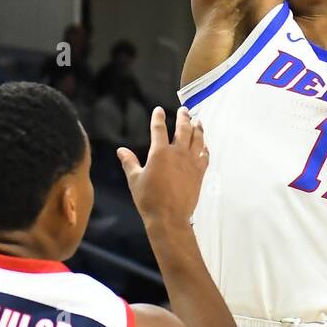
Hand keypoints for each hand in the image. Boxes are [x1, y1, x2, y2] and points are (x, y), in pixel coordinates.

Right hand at [118, 106, 207, 228]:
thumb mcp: (135, 180)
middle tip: (185, 110)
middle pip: (183, 129)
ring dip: (198, 129)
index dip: (158, 118)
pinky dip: (205, 149)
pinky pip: (205, 157)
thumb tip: (121, 150)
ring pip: (197, 140)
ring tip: (198, 121)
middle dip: (184, 117)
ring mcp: (191, 162)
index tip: (159, 110)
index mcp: (160, 153)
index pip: (159, 129)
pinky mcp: (199, 173)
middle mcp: (177, 153)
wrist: (169, 217)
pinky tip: (205, 145)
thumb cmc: (149, 199)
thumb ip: (129, 162)